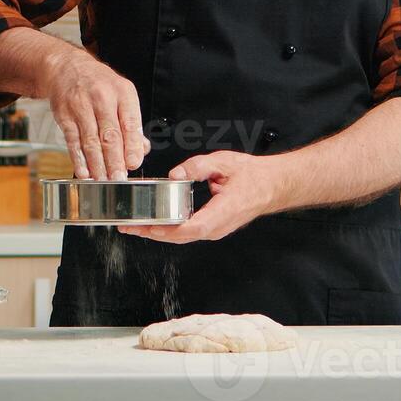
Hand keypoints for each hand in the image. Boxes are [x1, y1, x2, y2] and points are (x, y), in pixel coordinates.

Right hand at [42, 49, 147, 179]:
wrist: (66, 67)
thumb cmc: (98, 83)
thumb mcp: (121, 94)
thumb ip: (132, 122)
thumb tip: (142, 149)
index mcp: (122, 93)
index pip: (130, 123)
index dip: (132, 146)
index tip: (134, 164)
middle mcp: (102, 98)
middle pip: (110, 135)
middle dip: (115, 160)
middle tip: (119, 179)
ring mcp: (81, 106)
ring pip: (91, 141)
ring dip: (97, 164)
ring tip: (103, 180)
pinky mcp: (64, 115)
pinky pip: (72, 140)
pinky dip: (78, 159)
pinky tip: (84, 171)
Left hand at [119, 150, 286, 243]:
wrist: (272, 186)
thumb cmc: (253, 176)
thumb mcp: (224, 162)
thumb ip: (198, 167)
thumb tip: (176, 173)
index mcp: (222, 212)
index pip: (191, 228)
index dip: (167, 230)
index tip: (146, 227)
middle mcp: (218, 226)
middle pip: (180, 237)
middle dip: (152, 233)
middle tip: (128, 227)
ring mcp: (215, 230)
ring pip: (182, 237)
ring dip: (158, 233)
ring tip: (135, 226)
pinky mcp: (212, 227)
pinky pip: (187, 232)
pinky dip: (169, 229)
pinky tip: (155, 223)